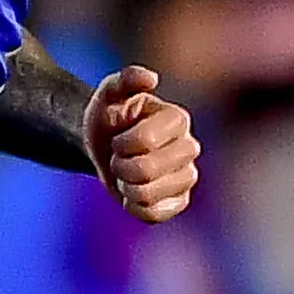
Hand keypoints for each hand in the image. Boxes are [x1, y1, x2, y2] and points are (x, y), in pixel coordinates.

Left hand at [82, 65, 198, 224]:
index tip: (119, 135)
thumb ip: (126, 79)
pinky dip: (133, 205)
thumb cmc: (109, 115)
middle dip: (121, 165)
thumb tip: (150, 78)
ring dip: (125, 185)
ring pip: (148, 195)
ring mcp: (186, 177)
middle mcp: (189, 148)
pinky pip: (153, 215)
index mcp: (178, 119)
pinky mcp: (178, 202)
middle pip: (147, 171)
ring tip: (126, 172)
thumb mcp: (109, 92)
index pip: (146, 141)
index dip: (122, 143)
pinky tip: (132, 191)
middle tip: (119, 156)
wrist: (104, 144)